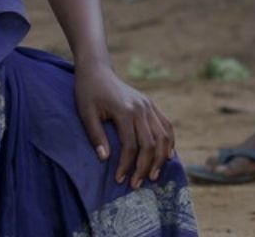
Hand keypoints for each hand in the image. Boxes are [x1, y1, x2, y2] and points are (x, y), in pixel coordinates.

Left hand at [74, 63, 175, 189]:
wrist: (97, 70)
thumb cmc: (88, 92)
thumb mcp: (85, 113)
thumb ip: (95, 135)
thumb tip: (105, 159)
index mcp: (124, 110)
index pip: (130, 146)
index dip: (126, 165)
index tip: (119, 179)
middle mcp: (141, 108)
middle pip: (150, 144)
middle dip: (145, 167)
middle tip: (136, 184)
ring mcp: (148, 105)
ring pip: (163, 136)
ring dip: (160, 158)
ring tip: (154, 176)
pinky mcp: (151, 104)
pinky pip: (166, 125)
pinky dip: (169, 142)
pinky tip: (166, 156)